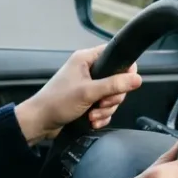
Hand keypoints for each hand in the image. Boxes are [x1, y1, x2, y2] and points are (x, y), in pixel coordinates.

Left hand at [14, 44, 142, 144]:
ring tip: (93, 115)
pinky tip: (92, 121)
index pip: (115, 55)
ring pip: (111, 96)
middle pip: (117, 80)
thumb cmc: (57, 102)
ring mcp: (87, 86)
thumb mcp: (88, 92)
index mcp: (86, 59)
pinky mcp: (86, 101)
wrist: (39, 122)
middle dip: (112, 97)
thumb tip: (137, 79)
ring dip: (106, 109)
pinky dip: (101, 116)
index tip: (125, 83)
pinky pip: (104, 107)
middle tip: (101, 103)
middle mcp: (87, 70)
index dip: (125, 69)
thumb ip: (114, 85)